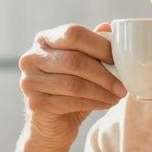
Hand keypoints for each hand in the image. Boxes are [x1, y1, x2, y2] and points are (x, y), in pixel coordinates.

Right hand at [19, 22, 125, 151]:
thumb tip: (107, 27)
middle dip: (103, 74)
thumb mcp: (82, 65)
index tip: (118, 59)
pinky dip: (93, 103)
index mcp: (44, 40)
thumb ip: (91, 46)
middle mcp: (31, 58)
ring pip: (73, 84)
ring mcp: (29, 81)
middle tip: (122, 85)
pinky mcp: (35, 104)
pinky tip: (106, 104)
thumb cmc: (69, 89)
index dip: (99, 45)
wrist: (51, 124)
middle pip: (73, 61)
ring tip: (117, 96)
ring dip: (101, 91)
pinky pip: (70, 102)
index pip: (73, 34)